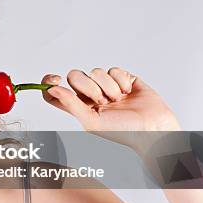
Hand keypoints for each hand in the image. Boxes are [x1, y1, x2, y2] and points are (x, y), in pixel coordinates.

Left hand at [41, 67, 181, 147]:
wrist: (153, 128)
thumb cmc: (123, 132)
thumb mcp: (91, 122)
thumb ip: (70, 104)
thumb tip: (51, 89)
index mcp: (78, 107)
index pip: (55, 91)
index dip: (49, 82)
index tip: (54, 79)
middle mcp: (90, 95)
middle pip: (75, 76)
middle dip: (88, 87)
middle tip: (101, 101)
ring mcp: (106, 85)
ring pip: (95, 72)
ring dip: (107, 87)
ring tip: (118, 100)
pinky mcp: (123, 78)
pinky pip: (113, 70)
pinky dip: (120, 81)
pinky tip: (128, 92)